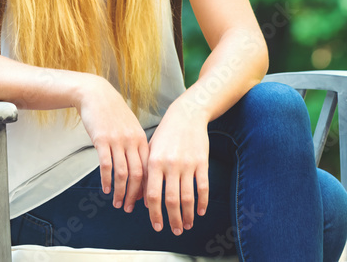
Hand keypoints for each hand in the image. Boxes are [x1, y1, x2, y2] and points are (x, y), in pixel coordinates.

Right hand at [76, 74, 148, 211]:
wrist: (97, 95)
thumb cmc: (114, 114)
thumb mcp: (130, 128)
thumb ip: (135, 146)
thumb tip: (139, 170)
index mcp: (142, 139)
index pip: (149, 168)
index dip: (147, 186)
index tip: (143, 201)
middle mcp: (132, 141)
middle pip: (138, 174)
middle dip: (134, 194)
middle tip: (129, 208)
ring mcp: (118, 141)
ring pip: (122, 173)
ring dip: (120, 191)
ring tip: (117, 203)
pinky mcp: (102, 140)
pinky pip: (107, 165)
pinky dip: (107, 180)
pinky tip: (106, 190)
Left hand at [144, 98, 209, 234]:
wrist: (187, 114)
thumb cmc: (166, 134)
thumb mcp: (151, 150)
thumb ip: (146, 174)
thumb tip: (144, 200)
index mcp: (154, 163)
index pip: (153, 195)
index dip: (155, 214)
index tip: (158, 226)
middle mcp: (171, 165)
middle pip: (171, 200)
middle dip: (173, 219)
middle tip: (175, 231)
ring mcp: (188, 164)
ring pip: (188, 197)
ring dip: (187, 215)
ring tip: (187, 225)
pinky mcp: (202, 162)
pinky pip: (203, 187)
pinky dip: (202, 202)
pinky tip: (200, 211)